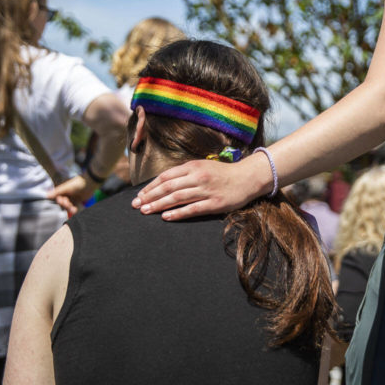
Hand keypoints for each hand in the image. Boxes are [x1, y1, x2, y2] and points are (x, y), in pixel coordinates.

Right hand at [47, 174, 94, 215]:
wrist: (90, 183)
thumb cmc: (77, 183)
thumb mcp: (65, 188)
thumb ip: (56, 192)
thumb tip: (46, 195)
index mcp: (62, 190)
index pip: (57, 198)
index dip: (59, 201)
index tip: (61, 201)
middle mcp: (66, 194)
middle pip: (62, 203)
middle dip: (65, 205)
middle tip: (68, 204)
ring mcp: (72, 198)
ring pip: (68, 206)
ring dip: (69, 208)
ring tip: (73, 209)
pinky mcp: (78, 201)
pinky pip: (74, 207)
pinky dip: (74, 210)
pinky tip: (75, 211)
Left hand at [132, 154, 269, 219]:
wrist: (247, 178)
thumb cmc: (223, 174)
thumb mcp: (202, 167)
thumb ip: (185, 173)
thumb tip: (164, 183)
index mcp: (193, 167)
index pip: (166, 176)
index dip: (150, 186)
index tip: (139, 195)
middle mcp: (198, 177)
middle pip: (168, 187)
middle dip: (150, 197)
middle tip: (137, 205)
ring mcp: (206, 190)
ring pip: (177, 198)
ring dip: (159, 205)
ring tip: (146, 211)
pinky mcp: (214, 203)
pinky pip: (192, 209)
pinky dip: (178, 213)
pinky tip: (166, 217)